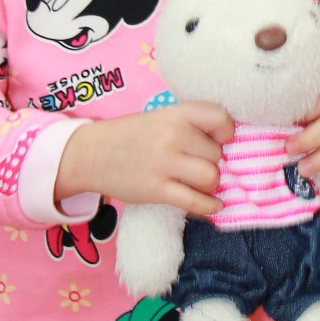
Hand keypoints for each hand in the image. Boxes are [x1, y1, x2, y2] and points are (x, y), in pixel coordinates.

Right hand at [55, 102, 231, 215]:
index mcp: (175, 113)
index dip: (226, 131)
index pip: (219, 117)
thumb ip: (189, 125)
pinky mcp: (157, 190)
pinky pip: (196, 202)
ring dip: (210, 184)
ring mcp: (164, 163)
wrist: (91, 154)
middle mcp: (172, 135)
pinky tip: (214, 206)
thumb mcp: (160, 118)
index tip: (220, 139)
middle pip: (217, 154)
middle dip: (212, 162)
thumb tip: (228, 145)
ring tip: (200, 183)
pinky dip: (210, 206)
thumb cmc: (131, 136)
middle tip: (197, 164)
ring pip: (211, 177)